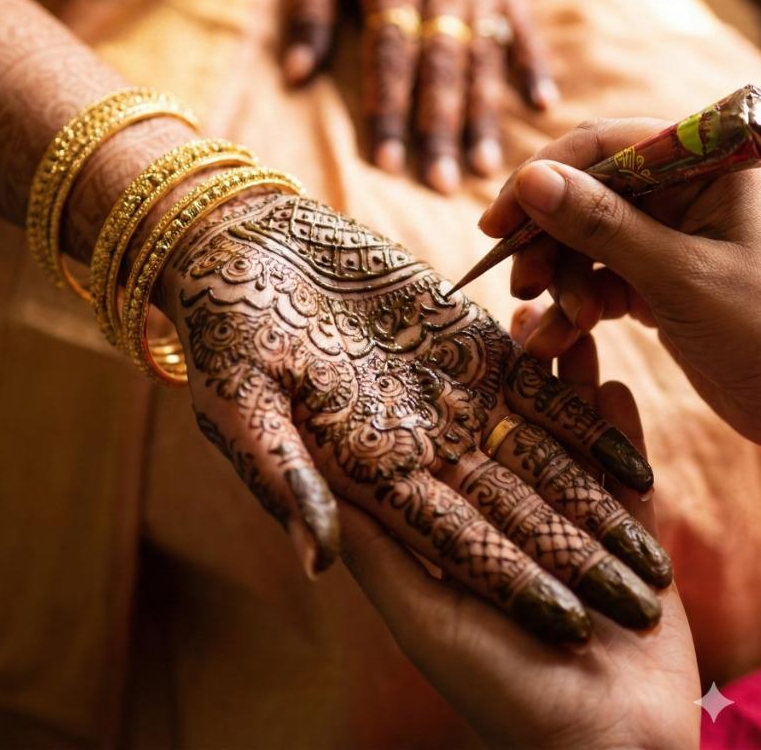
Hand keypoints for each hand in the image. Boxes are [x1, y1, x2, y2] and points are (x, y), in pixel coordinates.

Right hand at [158, 189, 670, 644]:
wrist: (250, 252)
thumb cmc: (227, 329)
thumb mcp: (239, 403)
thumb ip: (281, 474)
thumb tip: (316, 560)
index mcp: (366, 468)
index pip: (448, 538)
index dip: (509, 579)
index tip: (570, 621)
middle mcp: (416, 443)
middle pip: (509, 511)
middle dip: (573, 558)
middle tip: (638, 605)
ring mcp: (446, 395)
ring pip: (535, 459)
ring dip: (591, 504)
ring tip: (646, 548)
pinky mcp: (465, 344)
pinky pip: (535, 389)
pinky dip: (583, 422)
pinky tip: (630, 457)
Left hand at [283, 0, 556, 192]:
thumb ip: (309, 13)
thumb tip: (292, 78)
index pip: (390, 56)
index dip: (390, 112)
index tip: (389, 166)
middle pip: (441, 67)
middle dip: (441, 129)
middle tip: (443, 185)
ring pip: (482, 58)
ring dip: (484, 116)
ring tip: (488, 169)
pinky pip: (523, 28)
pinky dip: (535, 65)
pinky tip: (544, 107)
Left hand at [340, 312, 699, 749]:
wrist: (608, 747)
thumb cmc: (498, 695)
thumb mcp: (420, 618)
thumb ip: (379, 547)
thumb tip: (316, 486)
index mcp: (461, 532)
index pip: (437, 450)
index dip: (422, 397)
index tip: (410, 339)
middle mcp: (512, 518)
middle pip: (501, 427)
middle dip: (497, 373)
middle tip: (488, 309)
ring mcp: (572, 523)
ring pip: (562, 435)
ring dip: (560, 384)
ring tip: (554, 326)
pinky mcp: (628, 534)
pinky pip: (619, 467)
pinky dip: (616, 427)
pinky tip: (609, 379)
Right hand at [479, 117, 760, 442]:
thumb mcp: (681, 277)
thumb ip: (603, 226)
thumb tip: (530, 178)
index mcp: (709, 165)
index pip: (605, 144)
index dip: (543, 177)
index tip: (498, 222)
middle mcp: (687, 190)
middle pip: (587, 192)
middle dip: (550, 240)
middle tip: (521, 284)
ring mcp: (671, 235)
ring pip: (585, 239)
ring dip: (561, 280)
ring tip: (562, 326)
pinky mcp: (659, 278)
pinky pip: (599, 278)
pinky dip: (575, 306)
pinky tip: (559, 338)